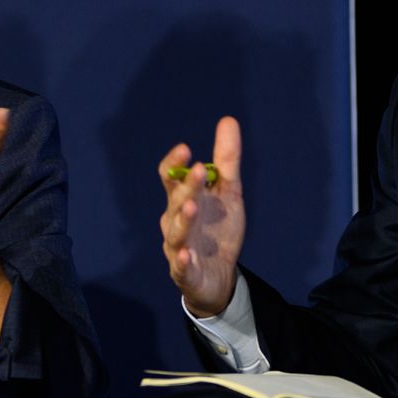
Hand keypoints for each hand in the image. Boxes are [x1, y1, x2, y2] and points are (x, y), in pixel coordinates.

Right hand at [158, 116, 246, 316]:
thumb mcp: (228, 192)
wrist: (219, 277)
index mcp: (182, 200)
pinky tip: (187, 255)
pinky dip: (182, 262)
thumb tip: (228, 120)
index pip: (169, 179)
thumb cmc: (217, 231)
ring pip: (175, 233)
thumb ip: (226, 160)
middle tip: (198, 170)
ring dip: (183, 220)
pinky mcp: (186, 274)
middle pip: (175, 202)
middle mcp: (175, 221)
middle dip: (186, 187)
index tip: (185, 148)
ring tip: (192, 207)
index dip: (173, 164)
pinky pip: (181, 268)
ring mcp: (178, 248)